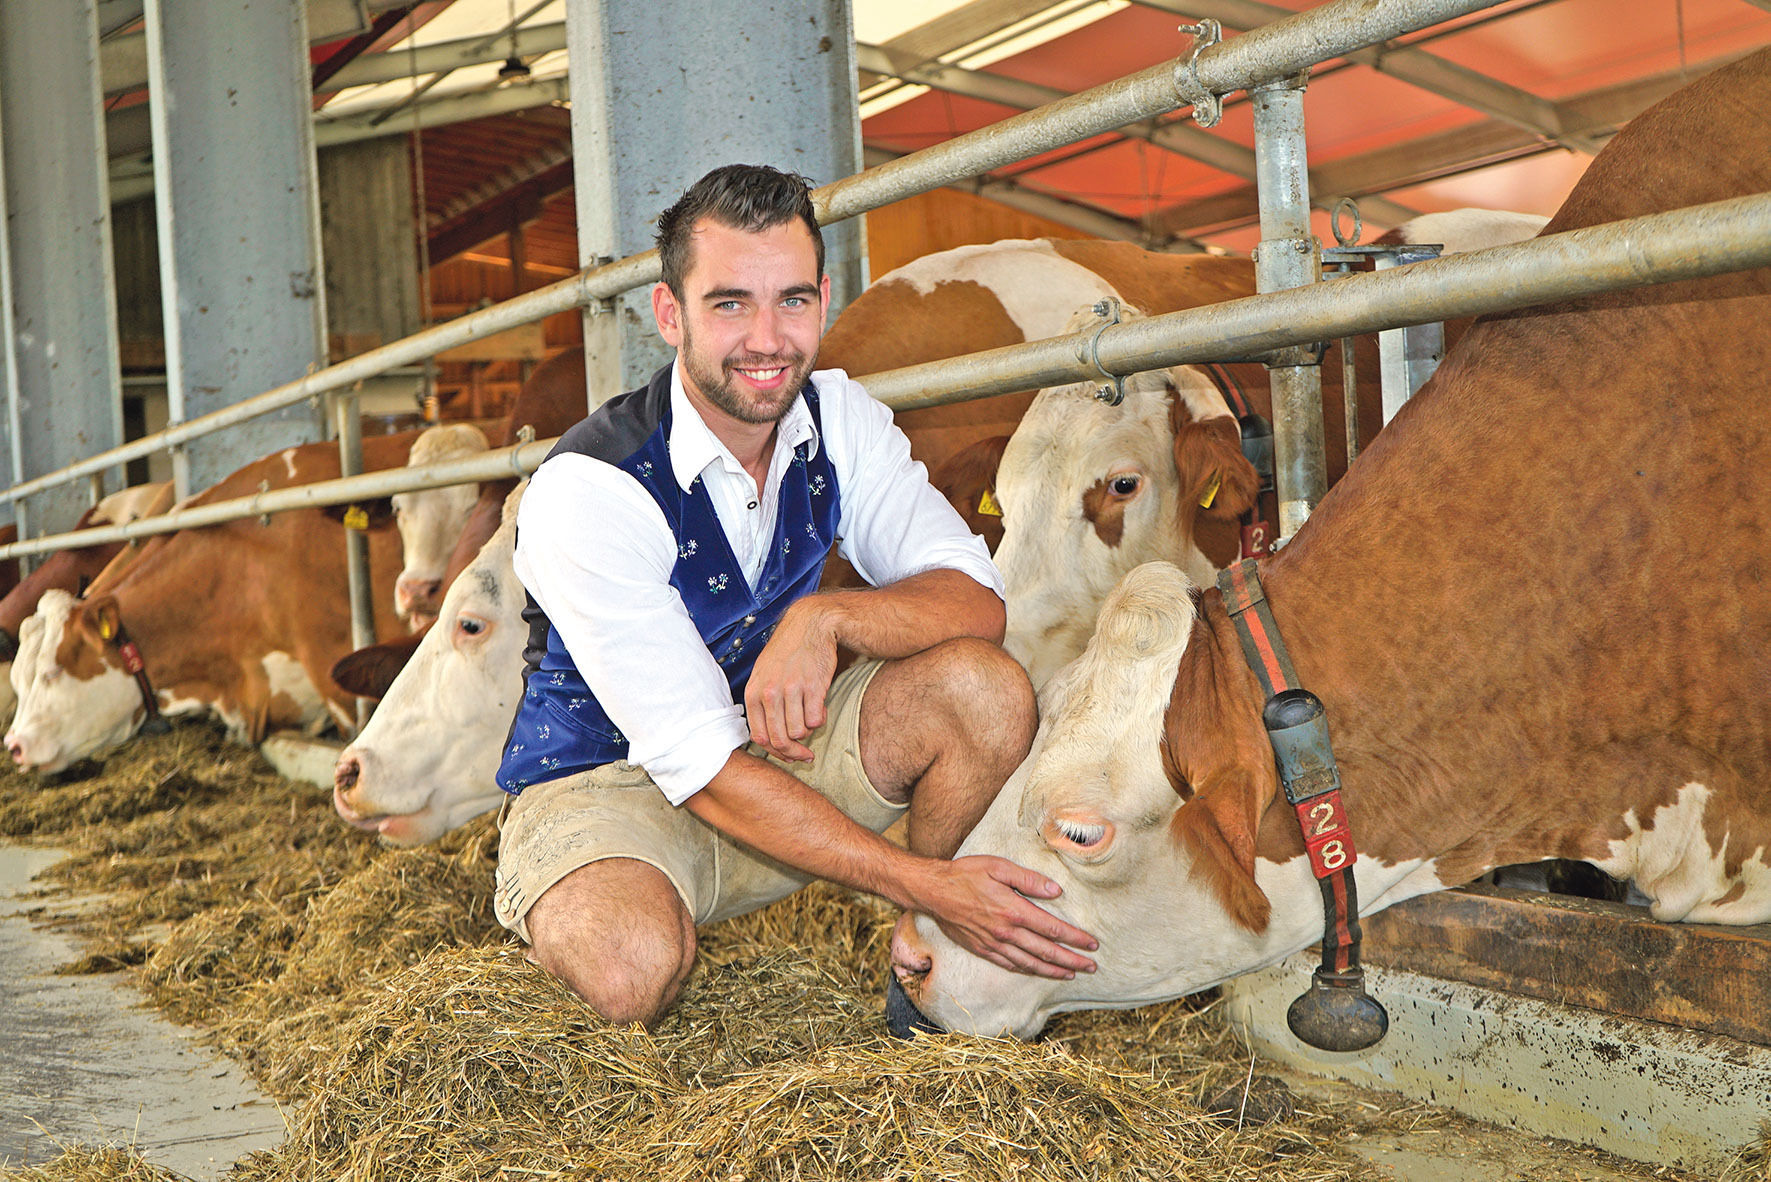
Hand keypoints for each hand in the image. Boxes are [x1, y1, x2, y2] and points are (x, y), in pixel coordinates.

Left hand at [743, 598, 837, 761]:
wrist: (809, 626)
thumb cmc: (786, 652)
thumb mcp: (763, 676)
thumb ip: (762, 706)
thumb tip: (770, 740)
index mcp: (754, 692)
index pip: (759, 737)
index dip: (775, 752)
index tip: (788, 755)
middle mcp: (770, 692)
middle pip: (779, 740)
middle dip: (795, 752)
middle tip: (806, 754)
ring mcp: (791, 690)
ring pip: (799, 733)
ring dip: (808, 731)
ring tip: (810, 715)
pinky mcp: (813, 687)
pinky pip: (816, 721)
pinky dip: (820, 719)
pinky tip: (820, 706)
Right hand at [914, 856, 1097, 978]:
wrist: (933, 891)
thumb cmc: (966, 874)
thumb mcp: (998, 866)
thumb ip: (1029, 879)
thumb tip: (1056, 891)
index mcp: (1013, 910)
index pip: (1052, 928)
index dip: (1074, 938)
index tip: (1092, 944)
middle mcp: (1005, 932)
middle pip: (1045, 951)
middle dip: (1071, 960)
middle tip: (1092, 966)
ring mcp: (993, 944)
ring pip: (1030, 963)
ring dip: (1053, 970)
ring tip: (1071, 973)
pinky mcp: (982, 949)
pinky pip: (1010, 965)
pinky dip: (1028, 971)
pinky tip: (1038, 971)